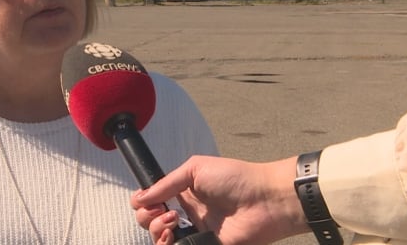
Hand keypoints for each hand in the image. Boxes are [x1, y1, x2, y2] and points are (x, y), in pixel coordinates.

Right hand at [131, 155, 309, 244]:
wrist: (265, 200)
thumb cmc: (234, 178)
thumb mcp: (195, 169)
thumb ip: (167, 183)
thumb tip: (141, 197)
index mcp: (182, 192)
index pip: (151, 201)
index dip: (142, 202)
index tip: (144, 200)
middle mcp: (185, 213)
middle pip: (150, 221)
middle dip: (146, 217)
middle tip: (162, 211)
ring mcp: (195, 232)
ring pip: (161, 239)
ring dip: (156, 230)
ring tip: (172, 221)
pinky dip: (169, 244)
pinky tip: (174, 235)